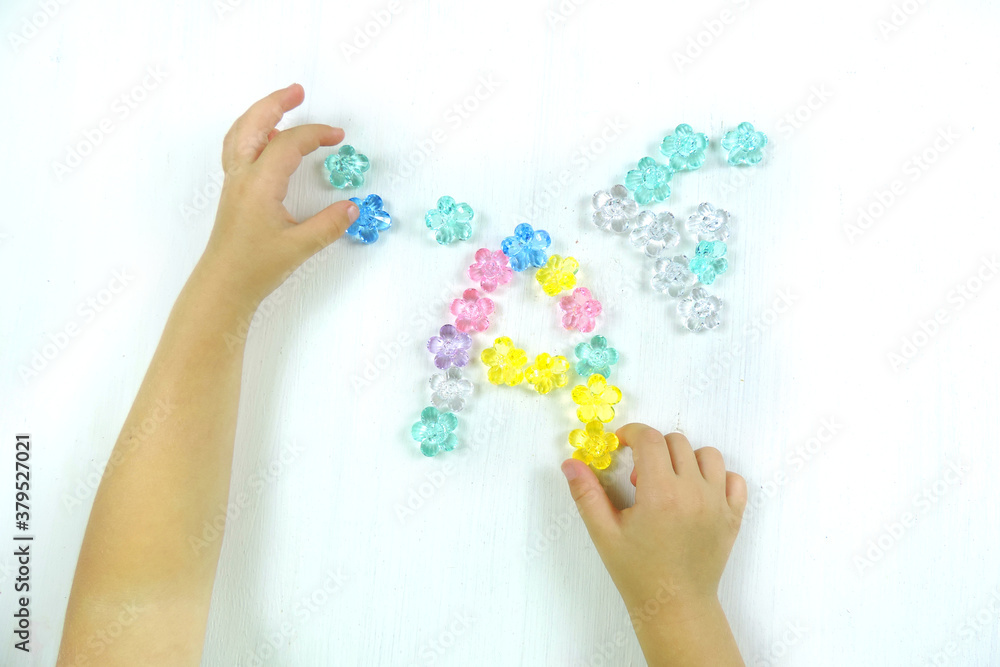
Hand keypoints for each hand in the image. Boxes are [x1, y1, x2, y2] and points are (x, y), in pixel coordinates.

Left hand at [198, 83, 358, 306]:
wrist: (223, 286)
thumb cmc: (254, 268)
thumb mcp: (299, 247)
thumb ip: (329, 225)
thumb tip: (352, 207)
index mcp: (259, 184)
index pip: (288, 144)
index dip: (315, 134)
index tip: (337, 136)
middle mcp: (242, 177)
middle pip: (254, 124)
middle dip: (275, 103)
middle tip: (297, 91)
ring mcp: (234, 183)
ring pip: (240, 134)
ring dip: (260, 114)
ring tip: (281, 108)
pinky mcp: (234, 193)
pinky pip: (238, 149)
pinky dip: (252, 134)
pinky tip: (267, 142)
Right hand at [561, 424, 746, 663]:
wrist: (676, 607)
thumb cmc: (637, 573)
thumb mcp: (604, 534)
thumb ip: (586, 494)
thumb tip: (570, 463)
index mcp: (660, 494)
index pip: (650, 439)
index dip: (632, 433)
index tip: (622, 445)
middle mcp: (693, 493)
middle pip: (676, 442)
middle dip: (654, 449)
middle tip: (640, 479)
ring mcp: (718, 504)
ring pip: (708, 454)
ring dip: (686, 459)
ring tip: (670, 482)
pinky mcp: (733, 516)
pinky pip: (734, 479)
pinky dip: (717, 477)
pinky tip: (697, 492)